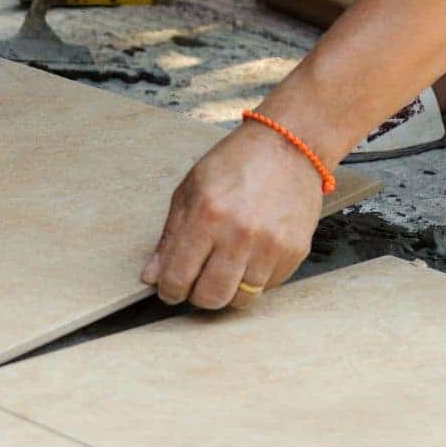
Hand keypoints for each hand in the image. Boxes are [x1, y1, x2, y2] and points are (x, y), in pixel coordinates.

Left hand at [141, 122, 324, 308]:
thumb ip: (169, 238)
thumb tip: (151, 276)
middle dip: (197, 296)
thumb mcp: (189, 191)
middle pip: (211, 297)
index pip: (178, 277)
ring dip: (227, 291)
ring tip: (224, 268)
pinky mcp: (294, 251)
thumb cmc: (234, 165)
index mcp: (206, 216)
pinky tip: (249, 257)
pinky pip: (267, 287)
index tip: (170, 289)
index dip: (169, 291)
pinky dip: (253, 280)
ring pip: (240, 299)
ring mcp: (271, 245)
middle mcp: (240, 234)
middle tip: (196, 282)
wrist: (288, 147)